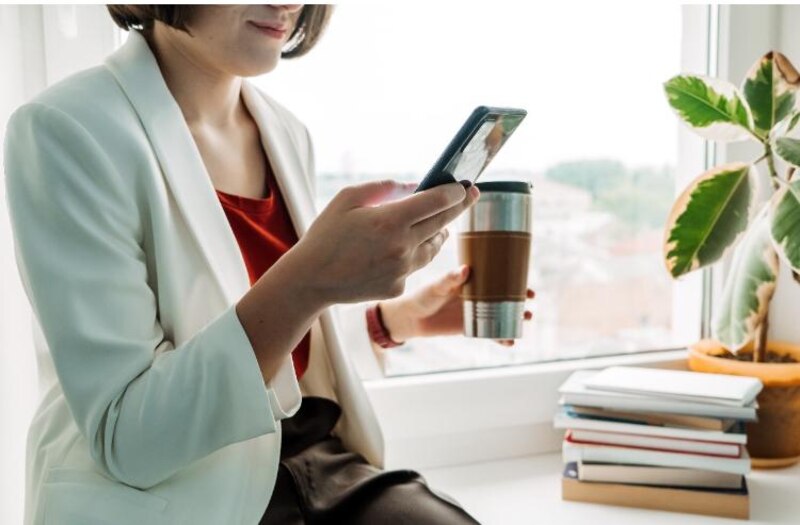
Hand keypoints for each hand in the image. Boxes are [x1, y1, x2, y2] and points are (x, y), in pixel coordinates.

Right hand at [288, 180, 479, 306]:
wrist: (311, 280)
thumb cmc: (326, 234)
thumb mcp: (348, 198)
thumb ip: (384, 187)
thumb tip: (415, 186)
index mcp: (390, 220)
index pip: (437, 201)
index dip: (455, 192)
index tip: (465, 185)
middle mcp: (401, 246)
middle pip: (442, 222)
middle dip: (459, 206)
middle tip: (471, 195)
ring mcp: (401, 270)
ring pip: (433, 247)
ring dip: (439, 232)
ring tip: (442, 224)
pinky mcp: (397, 287)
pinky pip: (414, 266)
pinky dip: (412, 254)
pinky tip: (403, 248)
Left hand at [379, 264, 534, 345]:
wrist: (411, 318)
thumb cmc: (422, 297)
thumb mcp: (436, 286)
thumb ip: (449, 279)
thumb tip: (465, 269)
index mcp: (472, 281)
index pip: (497, 279)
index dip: (514, 281)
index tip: (527, 287)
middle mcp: (477, 296)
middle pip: (504, 297)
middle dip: (520, 301)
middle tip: (530, 306)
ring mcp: (475, 312)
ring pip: (501, 314)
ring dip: (515, 318)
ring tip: (525, 320)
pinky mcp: (470, 327)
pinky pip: (489, 332)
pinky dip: (500, 337)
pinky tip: (509, 341)